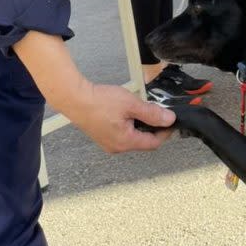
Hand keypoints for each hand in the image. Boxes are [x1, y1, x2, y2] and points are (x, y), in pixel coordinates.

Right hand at [12, 31, 173, 153]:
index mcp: (126, 142)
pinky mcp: (102, 136)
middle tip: (156, 112)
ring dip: (140, 125)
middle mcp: (117, 147)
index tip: (171, 121)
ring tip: (139, 109)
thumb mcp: (131, 104)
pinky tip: (126, 112)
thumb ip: (152, 113)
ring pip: (132, 137)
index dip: (165, 132)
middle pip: (143, 141)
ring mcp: (108, 143)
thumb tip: (169, 119)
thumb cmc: (100, 101)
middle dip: (152, 127)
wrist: (75, 98)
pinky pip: (122, 134)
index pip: (154, 143)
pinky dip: (129, 125)